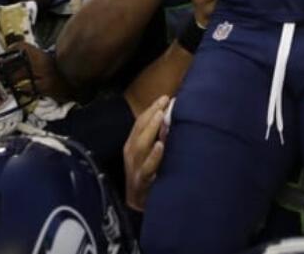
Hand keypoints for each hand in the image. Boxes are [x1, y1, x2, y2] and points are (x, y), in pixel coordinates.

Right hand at [124, 95, 169, 211]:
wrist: (138, 205)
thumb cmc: (147, 175)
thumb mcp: (149, 155)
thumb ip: (158, 138)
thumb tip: (172, 118)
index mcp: (132, 145)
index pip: (140, 123)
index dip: (151, 109)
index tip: (165, 97)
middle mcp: (131, 154)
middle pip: (139, 130)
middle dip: (152, 114)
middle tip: (164, 101)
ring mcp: (135, 167)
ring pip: (141, 145)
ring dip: (151, 129)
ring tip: (161, 116)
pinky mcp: (141, 181)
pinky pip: (147, 167)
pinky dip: (154, 156)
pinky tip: (161, 146)